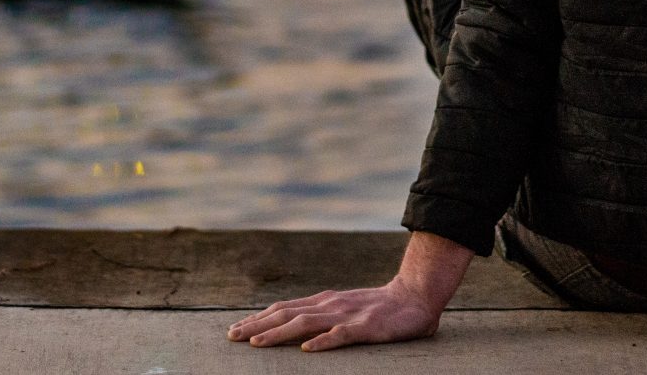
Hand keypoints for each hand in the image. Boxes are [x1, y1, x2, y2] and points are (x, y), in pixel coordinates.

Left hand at [227, 278, 442, 351]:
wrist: (414, 296)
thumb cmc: (378, 307)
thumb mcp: (344, 308)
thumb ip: (321, 315)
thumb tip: (295, 329)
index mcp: (324, 302)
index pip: (284, 309)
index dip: (258, 319)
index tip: (235, 330)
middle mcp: (330, 305)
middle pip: (287, 314)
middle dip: (257, 326)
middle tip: (232, 337)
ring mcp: (347, 315)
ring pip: (306, 324)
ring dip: (278, 333)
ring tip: (256, 343)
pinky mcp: (366, 327)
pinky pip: (341, 335)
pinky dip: (322, 342)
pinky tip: (306, 350)